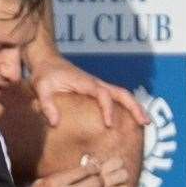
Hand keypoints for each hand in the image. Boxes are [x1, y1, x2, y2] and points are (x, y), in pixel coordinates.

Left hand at [29, 54, 146, 129]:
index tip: (109, 124)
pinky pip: (115, 98)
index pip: (103, 95)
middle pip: (122, 93)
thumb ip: (47, 105)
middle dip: (134, 107)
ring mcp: (98, 86)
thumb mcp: (41, 89)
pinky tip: (129, 120)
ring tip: (145, 123)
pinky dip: (126, 107)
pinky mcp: (97, 91)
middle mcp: (96, 83)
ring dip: (134, 107)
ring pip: (122, 95)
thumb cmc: (44, 74)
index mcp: (85, 83)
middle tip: (145, 123)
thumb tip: (55, 123)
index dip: (107, 109)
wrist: (47, 62)